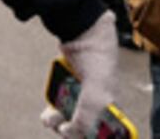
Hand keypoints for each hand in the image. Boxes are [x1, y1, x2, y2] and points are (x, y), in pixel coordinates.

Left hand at [41, 11, 117, 136]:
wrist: (82, 31)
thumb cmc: (97, 60)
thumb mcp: (95, 96)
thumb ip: (85, 119)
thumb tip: (69, 132)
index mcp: (112, 107)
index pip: (103, 132)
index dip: (90, 136)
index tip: (74, 135)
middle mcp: (98, 101)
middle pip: (84, 126)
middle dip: (71, 130)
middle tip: (61, 127)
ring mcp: (82, 91)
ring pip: (70, 115)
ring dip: (59, 122)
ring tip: (50, 120)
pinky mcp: (68, 81)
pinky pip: (60, 100)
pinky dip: (53, 108)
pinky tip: (47, 112)